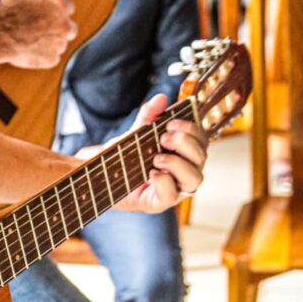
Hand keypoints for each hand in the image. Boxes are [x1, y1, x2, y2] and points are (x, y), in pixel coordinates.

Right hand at [0, 0, 77, 68]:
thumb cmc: (9, 12)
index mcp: (60, 5)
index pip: (69, 7)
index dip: (59, 11)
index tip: (52, 14)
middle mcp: (64, 25)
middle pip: (72, 29)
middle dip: (62, 30)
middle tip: (49, 31)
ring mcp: (59, 44)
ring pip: (61, 45)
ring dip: (52, 44)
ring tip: (34, 42)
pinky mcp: (51, 60)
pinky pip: (52, 59)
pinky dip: (44, 57)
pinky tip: (31, 51)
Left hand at [114, 94, 207, 213]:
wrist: (100, 177)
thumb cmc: (124, 157)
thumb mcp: (135, 133)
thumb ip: (147, 117)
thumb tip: (161, 98)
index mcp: (183, 153)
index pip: (202, 141)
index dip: (193, 130)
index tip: (172, 122)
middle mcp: (183, 172)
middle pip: (201, 157)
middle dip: (185, 143)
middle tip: (164, 138)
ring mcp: (174, 189)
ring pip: (195, 178)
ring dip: (178, 164)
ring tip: (157, 158)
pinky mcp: (159, 203)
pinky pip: (172, 195)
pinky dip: (165, 181)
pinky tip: (151, 173)